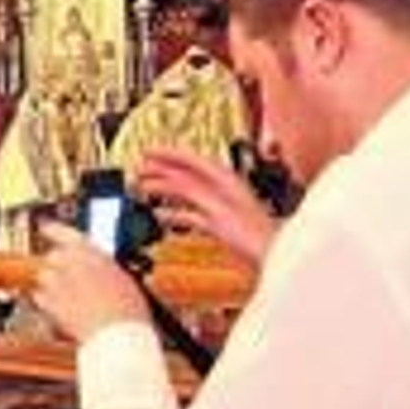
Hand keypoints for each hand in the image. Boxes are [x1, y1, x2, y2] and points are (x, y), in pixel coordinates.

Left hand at [33, 222, 149, 343]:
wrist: (118, 334)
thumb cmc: (127, 309)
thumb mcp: (123, 278)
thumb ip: (103, 268)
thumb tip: (98, 270)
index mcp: (91, 253)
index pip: (63, 233)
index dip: (53, 230)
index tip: (46, 228)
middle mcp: (70, 264)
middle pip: (53, 257)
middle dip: (59, 265)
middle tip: (72, 278)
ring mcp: (57, 284)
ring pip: (44, 276)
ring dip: (52, 283)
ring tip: (69, 297)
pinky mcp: (49, 304)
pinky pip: (39, 297)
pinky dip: (46, 301)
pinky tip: (60, 309)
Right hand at [137, 148, 278, 267]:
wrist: (270, 255)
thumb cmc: (253, 235)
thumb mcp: (217, 210)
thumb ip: (193, 193)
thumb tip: (169, 181)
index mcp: (224, 179)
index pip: (190, 159)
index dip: (167, 154)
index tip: (147, 153)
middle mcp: (222, 189)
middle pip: (186, 174)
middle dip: (161, 171)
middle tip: (139, 171)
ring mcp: (220, 206)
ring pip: (186, 193)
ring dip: (165, 191)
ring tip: (145, 190)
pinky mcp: (218, 223)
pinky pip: (190, 213)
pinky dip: (174, 212)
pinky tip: (162, 216)